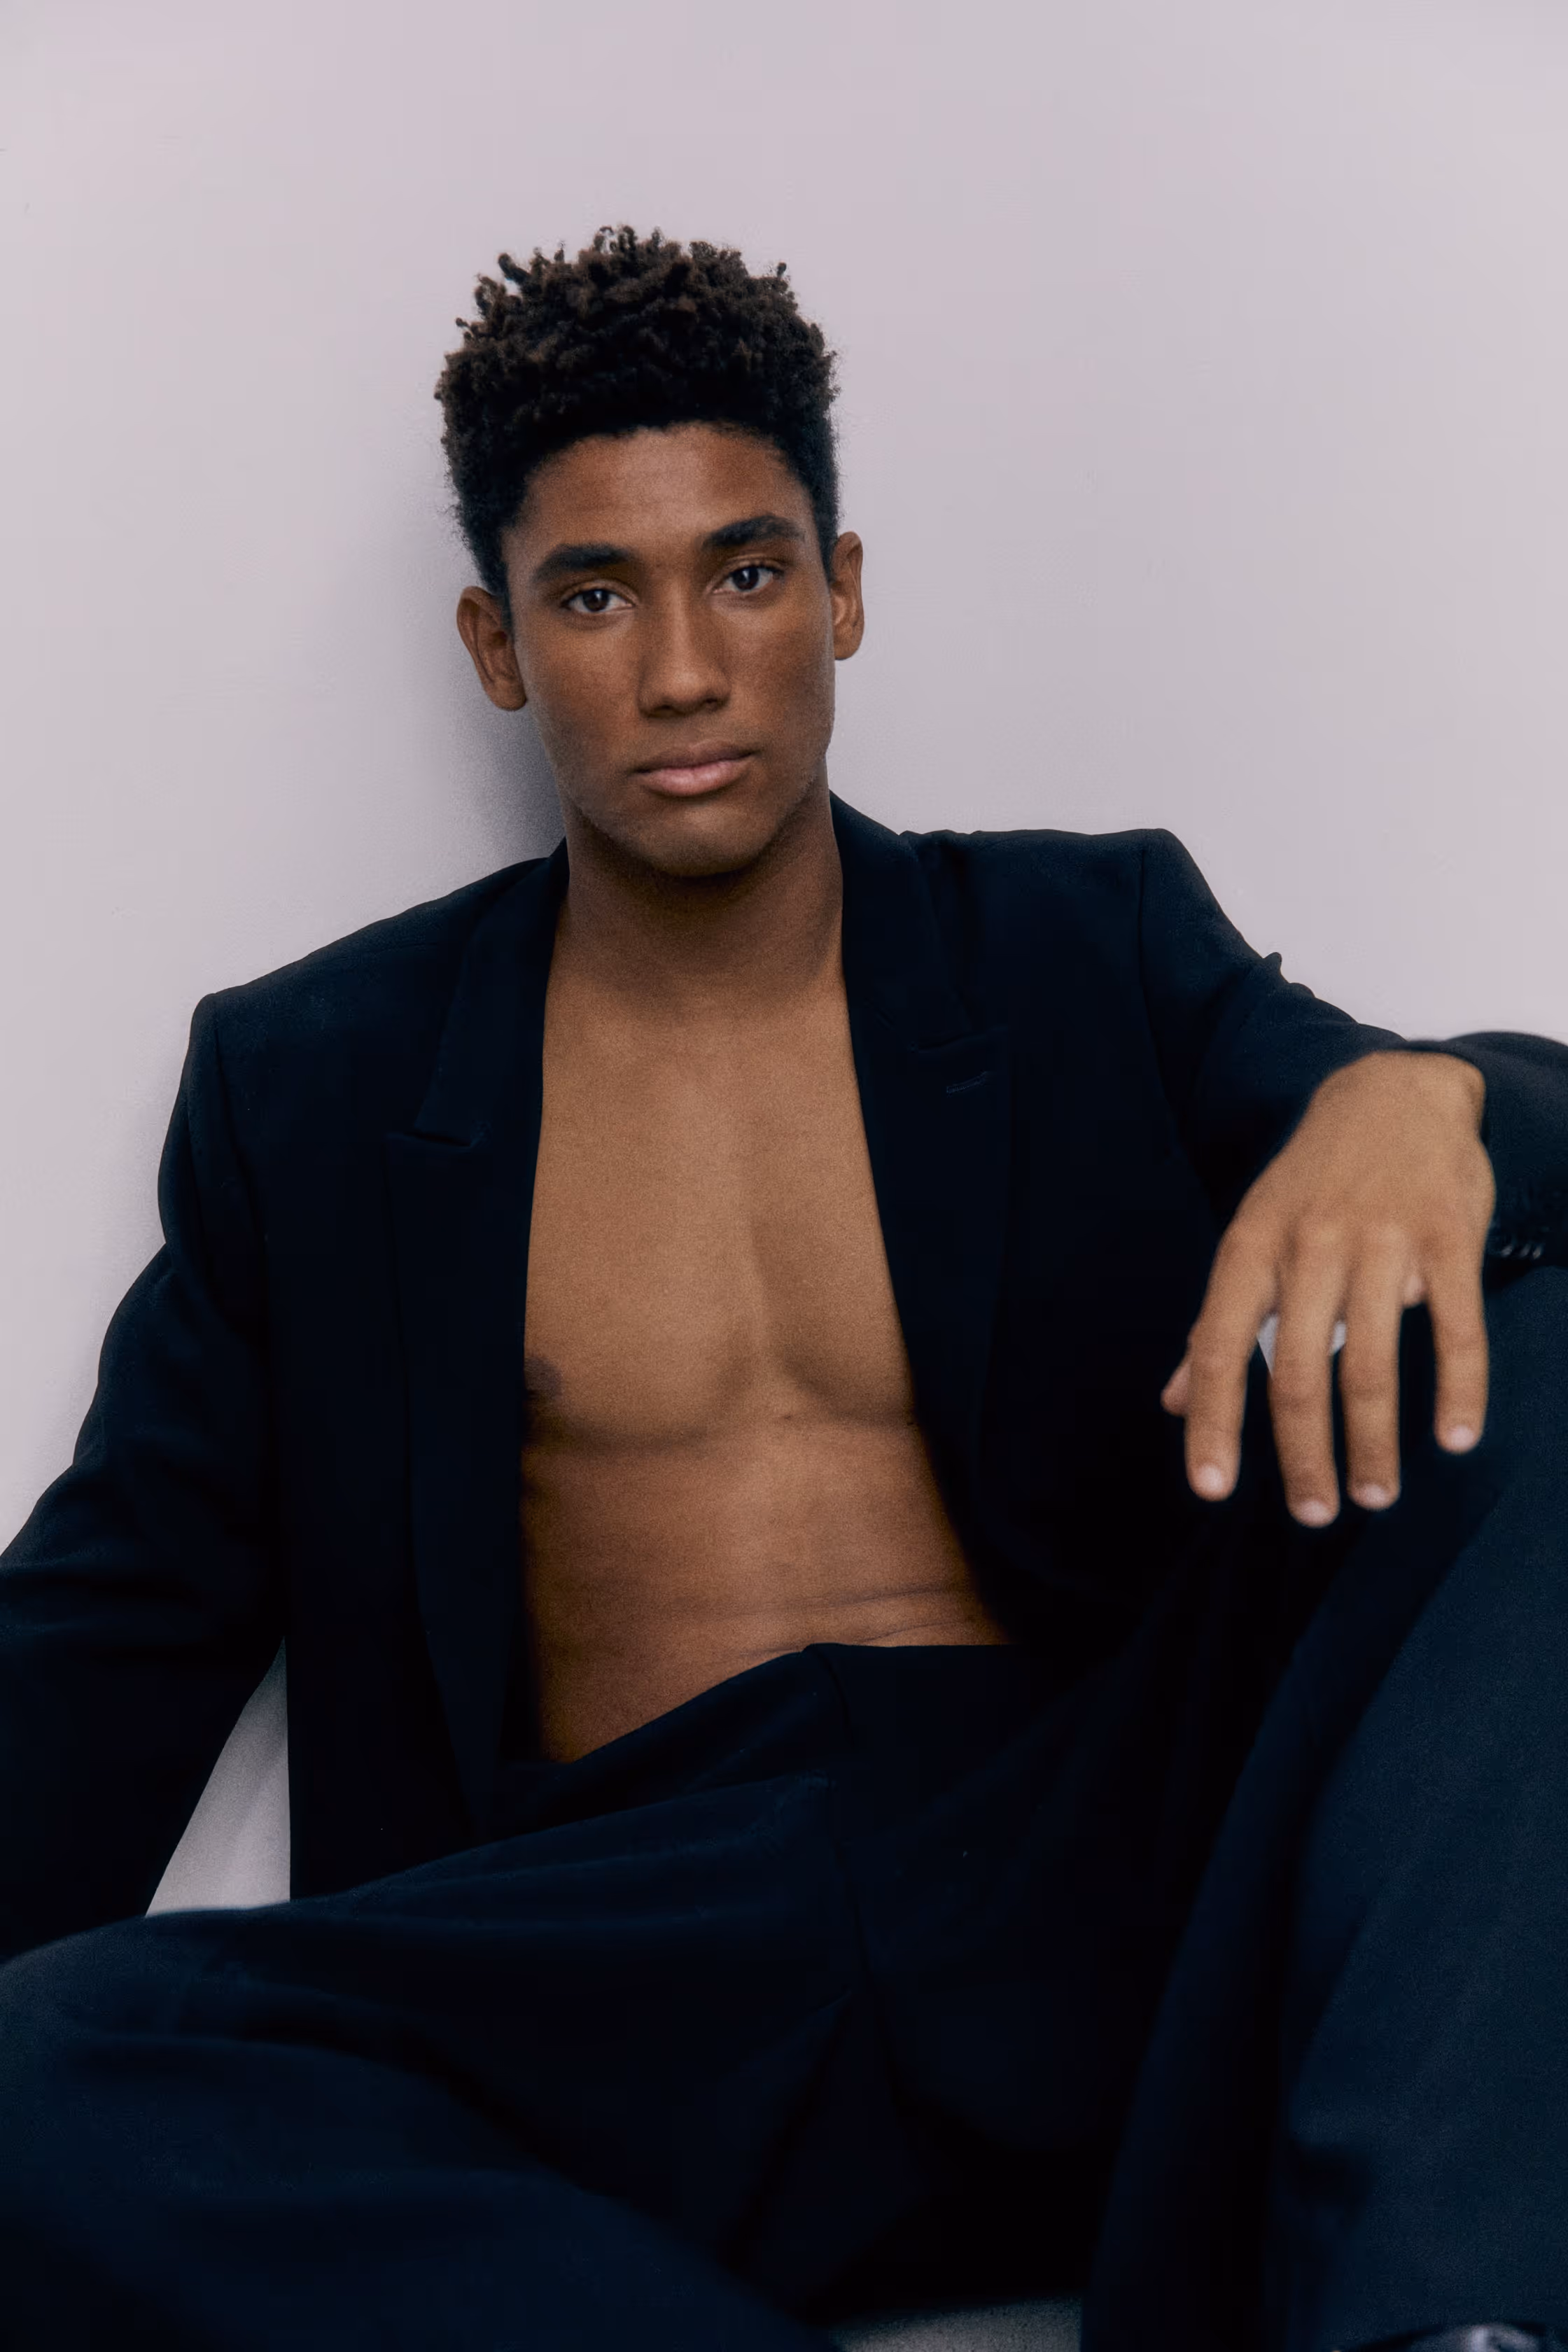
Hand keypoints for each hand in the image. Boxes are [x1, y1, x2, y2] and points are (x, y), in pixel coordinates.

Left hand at [1161, 1051, 1493, 1523]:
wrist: (1396, 1090)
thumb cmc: (1314, 1180)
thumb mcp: (1253, 1236)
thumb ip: (1218, 1323)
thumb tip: (1174, 1402)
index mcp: (1252, 1247)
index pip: (1218, 1348)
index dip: (1212, 1422)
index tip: (1211, 1489)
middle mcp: (1311, 1245)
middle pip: (1298, 1372)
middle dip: (1304, 1456)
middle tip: (1315, 1513)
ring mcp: (1382, 1241)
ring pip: (1372, 1363)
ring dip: (1374, 1442)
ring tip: (1376, 1494)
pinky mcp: (1448, 1237)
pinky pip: (1455, 1328)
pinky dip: (1458, 1391)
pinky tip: (1456, 1439)